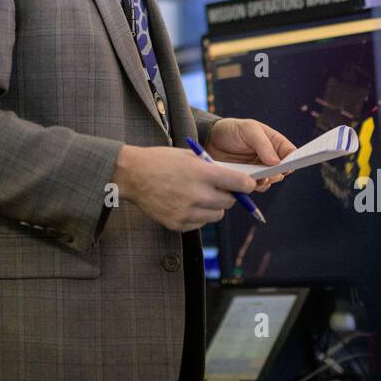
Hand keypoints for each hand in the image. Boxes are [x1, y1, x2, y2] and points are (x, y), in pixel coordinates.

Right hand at [114, 145, 256, 231]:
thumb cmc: (162, 161)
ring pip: (217, 215)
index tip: (248, 184)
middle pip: (229, 202)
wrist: (132, 174)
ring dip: (214, 206)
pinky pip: (200, 223)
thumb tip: (235, 179)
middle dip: (229, 195)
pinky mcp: (178, 224)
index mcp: (201, 173)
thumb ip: (212, 168)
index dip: (247, 184)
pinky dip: (199, 215)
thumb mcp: (190, 156)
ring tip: (201, 196)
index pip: (239, 183)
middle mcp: (196, 194)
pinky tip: (187, 204)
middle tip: (221, 189)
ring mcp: (186, 212)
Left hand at [205, 118, 295, 191]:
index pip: (291, 153)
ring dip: (265, 181)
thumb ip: (263, 144)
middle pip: (283, 170)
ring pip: (270, 181)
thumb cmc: (232, 130)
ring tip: (259, 178)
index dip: (294, 159)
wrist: (210, 140)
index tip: (290, 165)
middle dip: (278, 173)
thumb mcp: (249, 129)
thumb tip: (277, 163)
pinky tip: (247, 181)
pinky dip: (252, 186)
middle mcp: (270, 158)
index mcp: (275, 142)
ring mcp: (259, 169)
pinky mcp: (247, 179)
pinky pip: (255, 187)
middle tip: (271, 173)